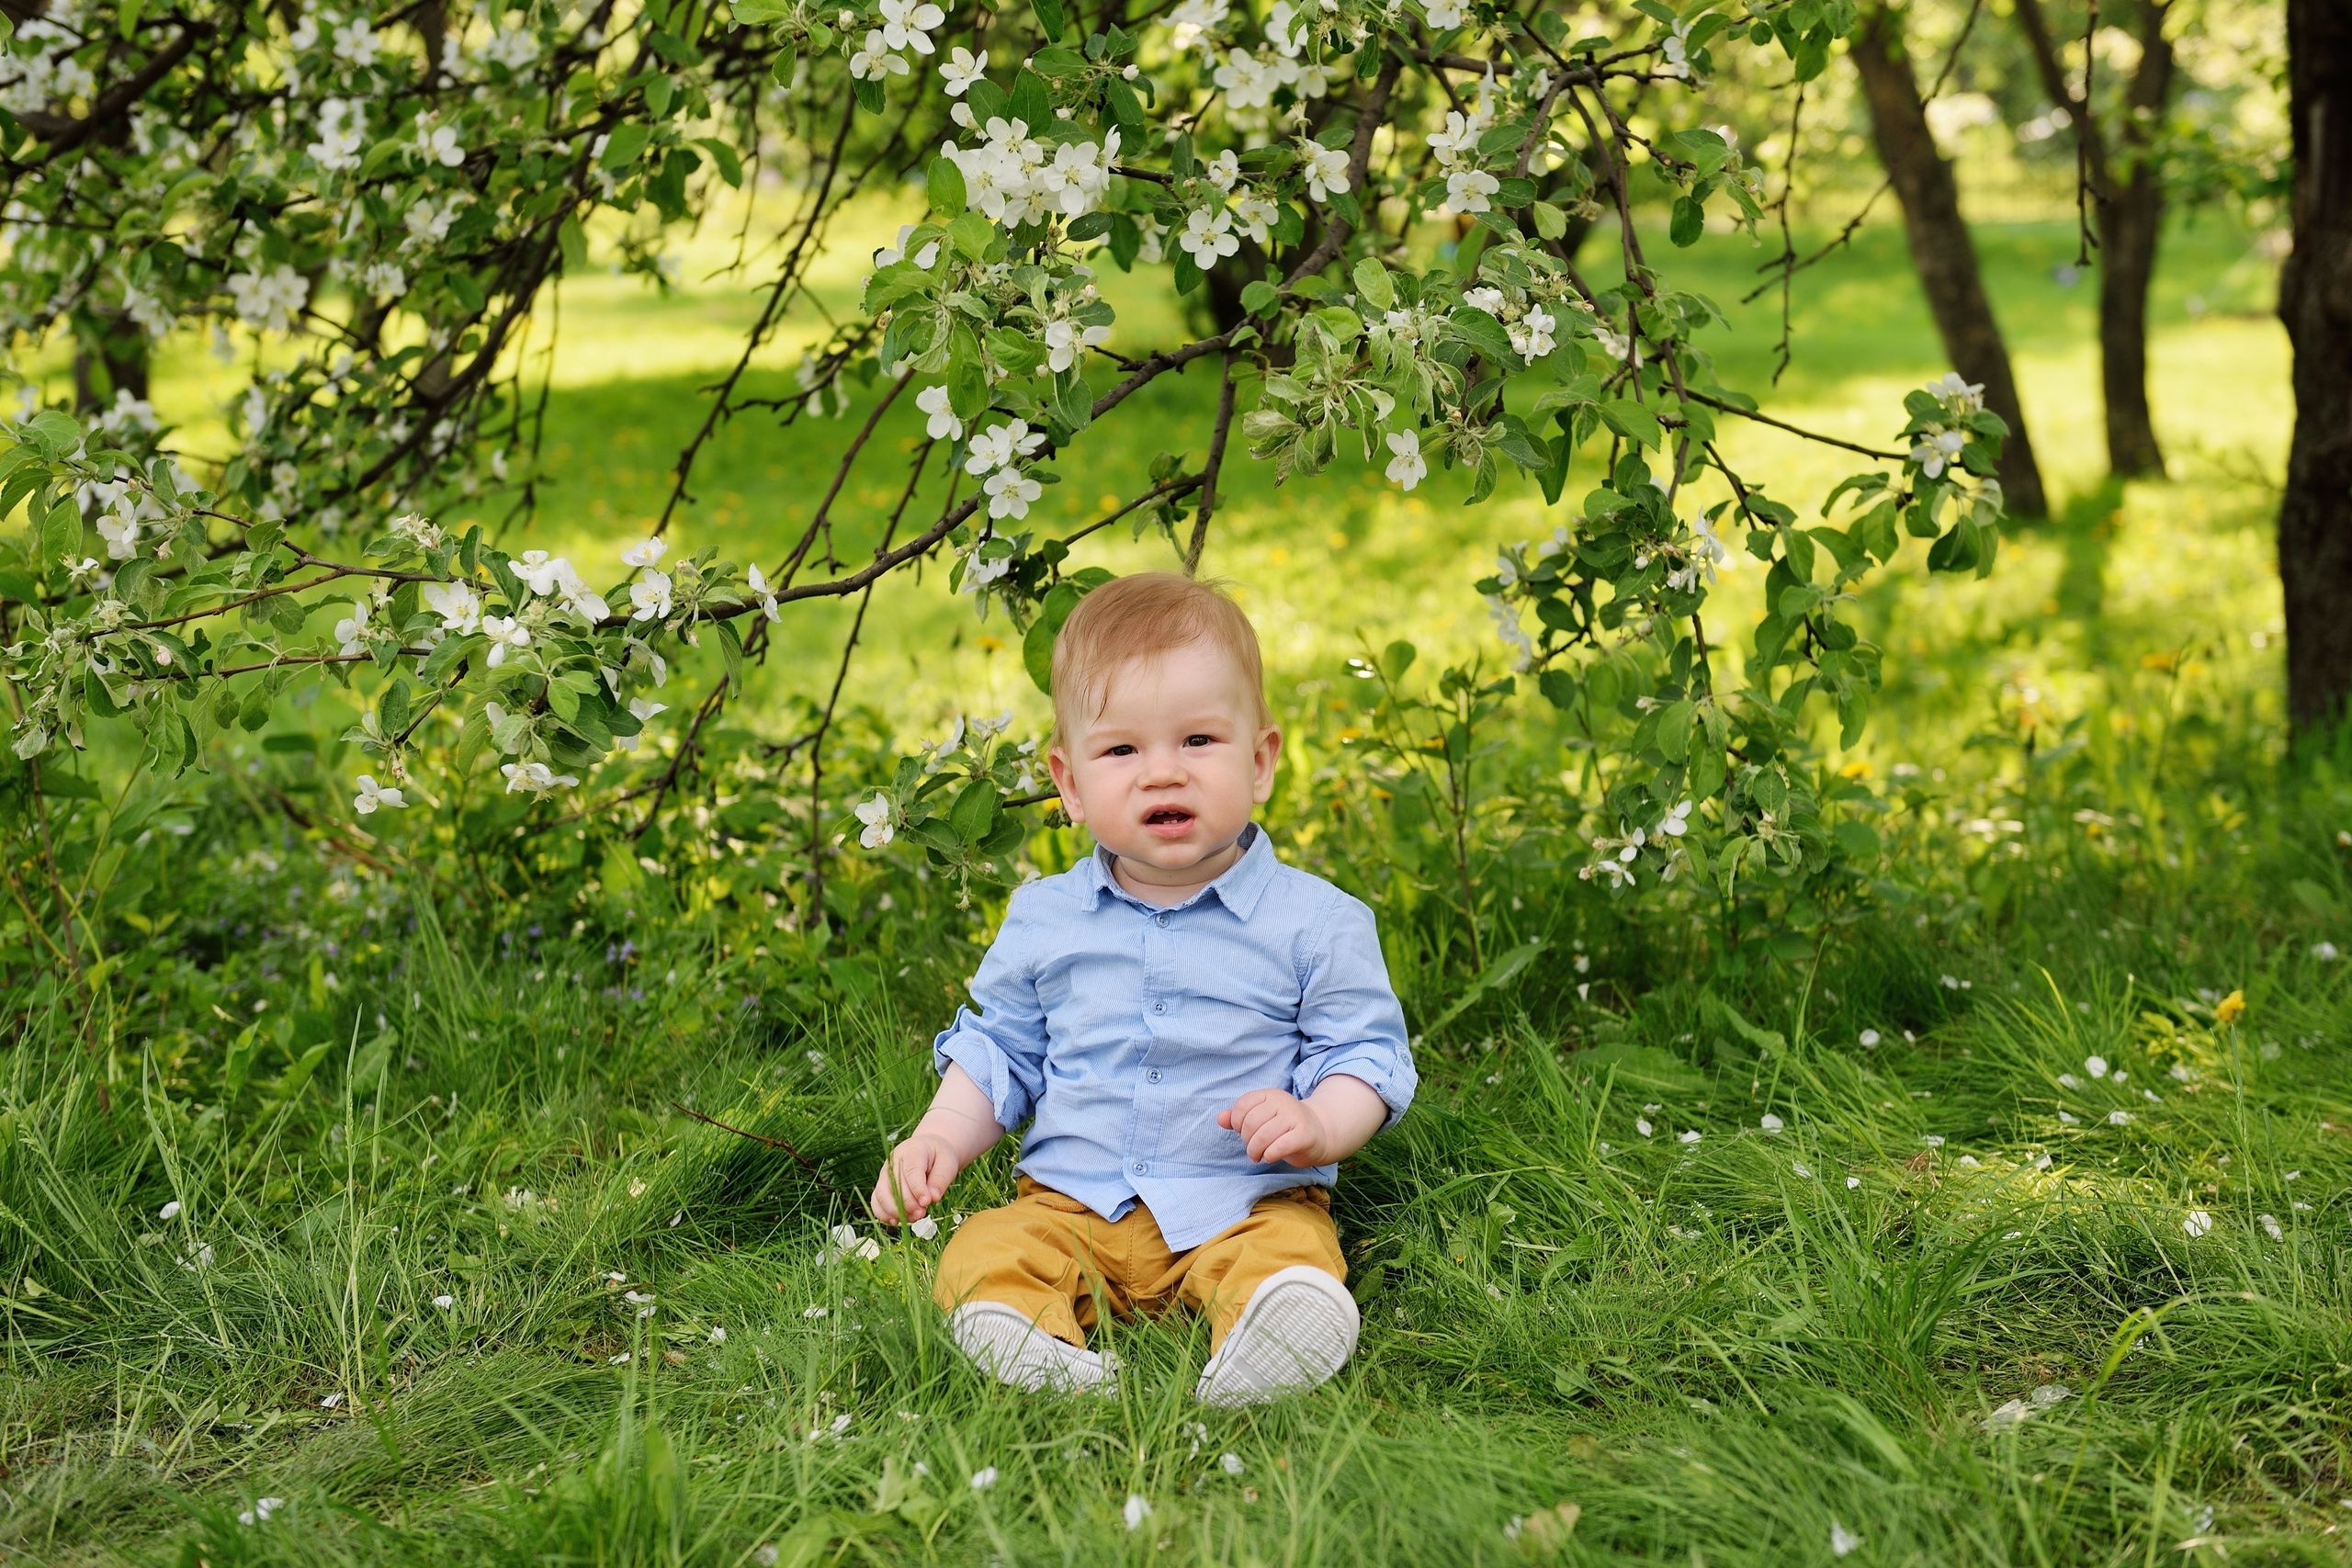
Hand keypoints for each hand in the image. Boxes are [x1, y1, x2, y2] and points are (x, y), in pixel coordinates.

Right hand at [870, 1133, 961, 1224]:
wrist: (929, 1149)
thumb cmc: (939, 1156)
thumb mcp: (947, 1162)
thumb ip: (940, 1179)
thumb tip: (932, 1198)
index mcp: (911, 1151)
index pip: (911, 1172)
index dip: (917, 1189)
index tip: (926, 1202)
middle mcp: (893, 1162)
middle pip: (894, 1185)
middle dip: (908, 1204)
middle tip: (922, 1214)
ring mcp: (884, 1174)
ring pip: (881, 1195)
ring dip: (895, 1211)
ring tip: (914, 1218)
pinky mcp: (882, 1186)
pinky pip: (876, 1202)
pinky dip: (884, 1214)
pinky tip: (897, 1221)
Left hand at [1218, 1088, 1334, 1167]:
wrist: (1319, 1134)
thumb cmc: (1284, 1128)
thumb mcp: (1261, 1119)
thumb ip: (1239, 1118)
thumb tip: (1220, 1119)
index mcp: (1270, 1094)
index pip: (1243, 1105)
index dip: (1237, 1123)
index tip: (1245, 1133)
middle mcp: (1283, 1102)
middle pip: (1251, 1123)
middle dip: (1247, 1141)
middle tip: (1252, 1149)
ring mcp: (1295, 1117)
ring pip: (1263, 1136)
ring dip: (1256, 1151)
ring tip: (1259, 1156)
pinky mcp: (1304, 1135)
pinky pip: (1280, 1147)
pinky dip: (1270, 1155)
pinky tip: (1271, 1157)